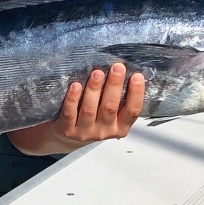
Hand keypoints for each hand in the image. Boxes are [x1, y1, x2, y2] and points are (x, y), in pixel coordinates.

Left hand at [9, 64, 145, 155]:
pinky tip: (75, 85)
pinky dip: (73, 99)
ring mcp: (84, 132)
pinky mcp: (67, 130)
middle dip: (114, 86)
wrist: (66, 137)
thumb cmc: (93, 117)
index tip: (137, 76)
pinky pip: (70, 113)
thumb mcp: (110, 114)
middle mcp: (104, 131)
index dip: (136, 94)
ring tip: (97, 72)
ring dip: (94, 90)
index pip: (132, 111)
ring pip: (90, 110)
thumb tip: (127, 69)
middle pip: (110, 108)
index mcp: (120, 127)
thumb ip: (118, 98)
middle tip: (117, 67)